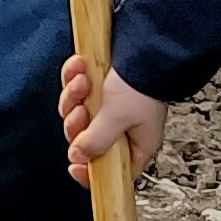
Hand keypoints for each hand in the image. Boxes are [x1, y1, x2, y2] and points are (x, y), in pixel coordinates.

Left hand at [60, 54, 168, 186]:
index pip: (110, 172)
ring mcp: (108, 107)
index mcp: (135, 145)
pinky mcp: (98, 85)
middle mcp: (122, 129)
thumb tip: (78, 156)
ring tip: (83, 82)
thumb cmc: (143, 84)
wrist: (147, 47)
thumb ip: (96, 140)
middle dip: (77, 123)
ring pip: (77, 112)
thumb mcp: (117, 118)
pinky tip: (79, 67)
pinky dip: (74, 76)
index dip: (90, 172)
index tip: (74, 166)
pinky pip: (76, 88)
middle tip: (82, 111)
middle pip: (86, 140)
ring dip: (74, 95)